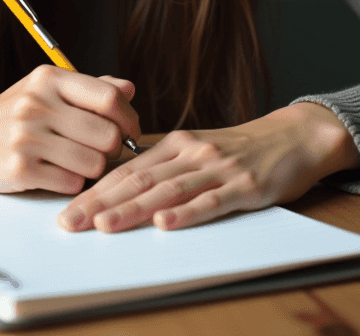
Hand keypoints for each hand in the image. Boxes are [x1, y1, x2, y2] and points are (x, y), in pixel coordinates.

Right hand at [0, 65, 140, 194]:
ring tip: (78, 161)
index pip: (109, 97)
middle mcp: (37, 104)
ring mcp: (26, 136)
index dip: (129, 118)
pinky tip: (57, 172)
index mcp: (49, 79)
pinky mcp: (19, 168)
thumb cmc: (16, 112)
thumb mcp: (48, 89)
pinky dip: (72, 182)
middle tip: (103, 150)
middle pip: (107, 135)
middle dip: (113, 148)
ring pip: (94, 163)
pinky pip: (71, 183)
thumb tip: (129, 90)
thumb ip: (90, 88)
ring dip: (93, 168)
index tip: (131, 130)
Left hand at [56, 102, 359, 232]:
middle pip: (138, 180)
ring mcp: (217, 168)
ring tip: (105, 223)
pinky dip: (187, 212)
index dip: (94, 190)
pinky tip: (167, 222)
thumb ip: (163, 163)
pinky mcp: (243, 185)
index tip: (67, 209)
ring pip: (168, 190)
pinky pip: (212, 201)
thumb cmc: (240, 148)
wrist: (292, 136)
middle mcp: (191, 152)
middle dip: (101, 202)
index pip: (126, 170)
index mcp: (175, 144)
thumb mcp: (196, 148)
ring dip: (134, 209)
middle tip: (70, 222)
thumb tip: (121, 180)